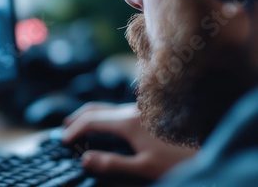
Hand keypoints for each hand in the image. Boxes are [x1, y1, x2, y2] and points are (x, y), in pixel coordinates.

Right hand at [62, 102, 197, 179]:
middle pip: (97, 108)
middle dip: (78, 117)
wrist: (210, 145)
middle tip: (65, 129)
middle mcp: (132, 110)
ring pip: (108, 108)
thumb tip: (84, 159)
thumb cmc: (178, 160)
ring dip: (91, 116)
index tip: (63, 141)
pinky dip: (104, 117)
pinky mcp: (149, 113)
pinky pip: (118, 110)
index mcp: (127, 122)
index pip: (91, 121)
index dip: (74, 130)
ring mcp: (141, 109)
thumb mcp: (144, 167)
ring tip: (81, 126)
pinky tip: (107, 127)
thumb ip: (112, 163)